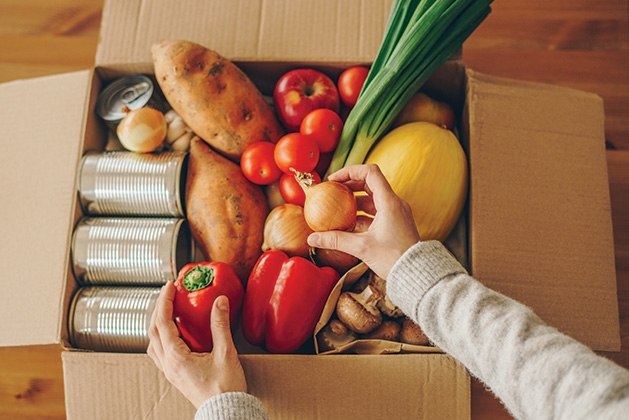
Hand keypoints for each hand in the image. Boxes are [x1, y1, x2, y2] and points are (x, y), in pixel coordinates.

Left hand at [147, 281, 246, 408]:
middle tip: (169, 293)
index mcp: (176, 358)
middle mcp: (168, 365)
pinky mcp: (176, 375)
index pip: (163, 322)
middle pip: (153, 331)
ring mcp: (170, 372)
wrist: (226, 412)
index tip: (170, 286)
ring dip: (159, 323)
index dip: (165, 301)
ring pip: (154, 342)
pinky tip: (176, 333)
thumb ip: (220, 325)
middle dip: (159, 308)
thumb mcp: (226, 353)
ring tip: (170, 310)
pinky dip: (164, 336)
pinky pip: (161, 352)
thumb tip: (219, 301)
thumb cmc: (225, 389)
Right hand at [307, 164, 419, 278]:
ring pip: (373, 198)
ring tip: (337, 208)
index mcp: (389, 202)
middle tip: (332, 191)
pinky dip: (362, 214)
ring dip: (355, 200)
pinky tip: (348, 224)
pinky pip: (377, 212)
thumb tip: (312, 238)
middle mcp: (395, 203)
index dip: (350, 171)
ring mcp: (396, 213)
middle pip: (370, 183)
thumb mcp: (362, 247)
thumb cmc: (394, 259)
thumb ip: (336, 240)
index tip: (333, 180)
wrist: (415, 274)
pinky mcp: (396, 224)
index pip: (370, 173)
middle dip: (349, 185)